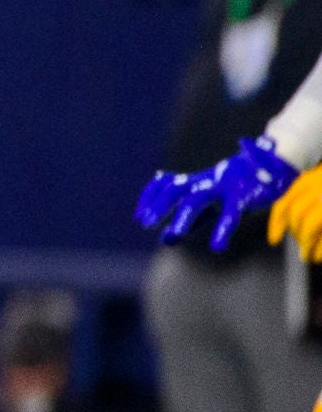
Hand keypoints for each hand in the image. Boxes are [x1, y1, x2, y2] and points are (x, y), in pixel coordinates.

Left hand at [136, 135, 298, 249]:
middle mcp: (205, 181)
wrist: (272, 165)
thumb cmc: (237, 187)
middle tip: (146, 223)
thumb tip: (164, 239)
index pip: (165, 184)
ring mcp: (223, 186)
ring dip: (182, 218)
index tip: (139, 217)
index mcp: (197, 181)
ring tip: (171, 237)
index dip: (150, 198)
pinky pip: (231, 212)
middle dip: (159, 204)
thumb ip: (190, 221)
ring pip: (197, 199)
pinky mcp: (244, 195)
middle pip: (176, 188)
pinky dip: (222, 229)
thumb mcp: (212, 203)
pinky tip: (216, 247)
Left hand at [271, 165, 321, 261]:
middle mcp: (320, 186)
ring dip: (307, 246)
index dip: (277, 225)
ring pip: (309, 226)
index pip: (286, 204)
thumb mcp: (320, 187)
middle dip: (297, 236)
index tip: (274, 240)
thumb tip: (282, 227)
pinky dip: (320, 251)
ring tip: (309, 256)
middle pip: (298, 216)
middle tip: (302, 250)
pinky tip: (319, 257)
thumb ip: (307, 198)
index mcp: (313, 180)